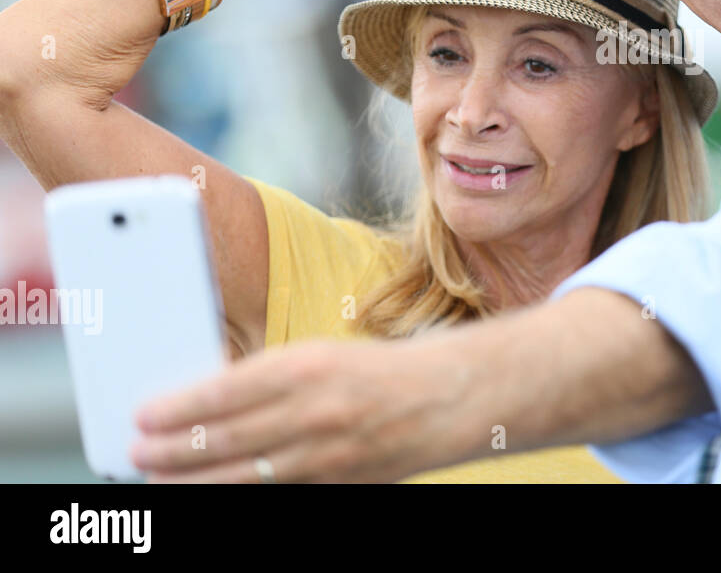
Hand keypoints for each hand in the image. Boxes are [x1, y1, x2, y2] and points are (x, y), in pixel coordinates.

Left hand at [129, 338, 471, 482]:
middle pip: (227, 439)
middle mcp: (316, 410)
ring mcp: (328, 453)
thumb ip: (270, 379)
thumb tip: (209, 403)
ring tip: (160, 481)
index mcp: (309, 366)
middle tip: (138, 454)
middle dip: (173, 450)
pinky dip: (244, 497)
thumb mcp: (322, 356)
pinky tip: (215, 496)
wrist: (448, 397)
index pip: (225, 391)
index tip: (144, 415)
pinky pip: (281, 495)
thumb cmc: (381, 370)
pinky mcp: (341, 484)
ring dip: (195, 482)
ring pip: (245, 476)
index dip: (178, 407)